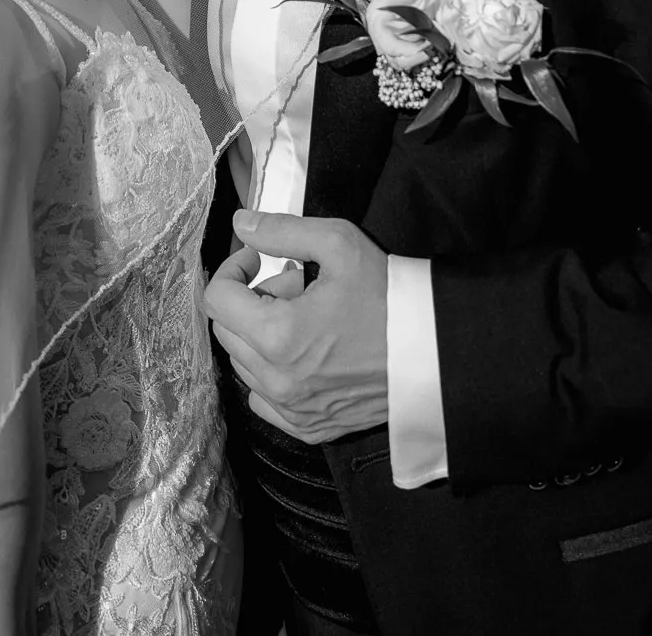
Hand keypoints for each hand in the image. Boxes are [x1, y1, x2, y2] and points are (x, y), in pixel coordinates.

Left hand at [204, 210, 387, 443]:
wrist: (434, 353)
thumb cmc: (388, 296)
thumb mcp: (339, 245)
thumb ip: (282, 230)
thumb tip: (241, 224)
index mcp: (278, 336)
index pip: (218, 298)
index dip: (233, 269)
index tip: (258, 259)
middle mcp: (277, 381)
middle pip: (228, 330)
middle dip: (252, 300)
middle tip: (295, 286)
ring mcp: (292, 410)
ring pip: (244, 364)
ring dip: (262, 335)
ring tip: (307, 318)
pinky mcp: (309, 428)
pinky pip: (264, 399)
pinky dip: (272, 374)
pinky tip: (305, 354)